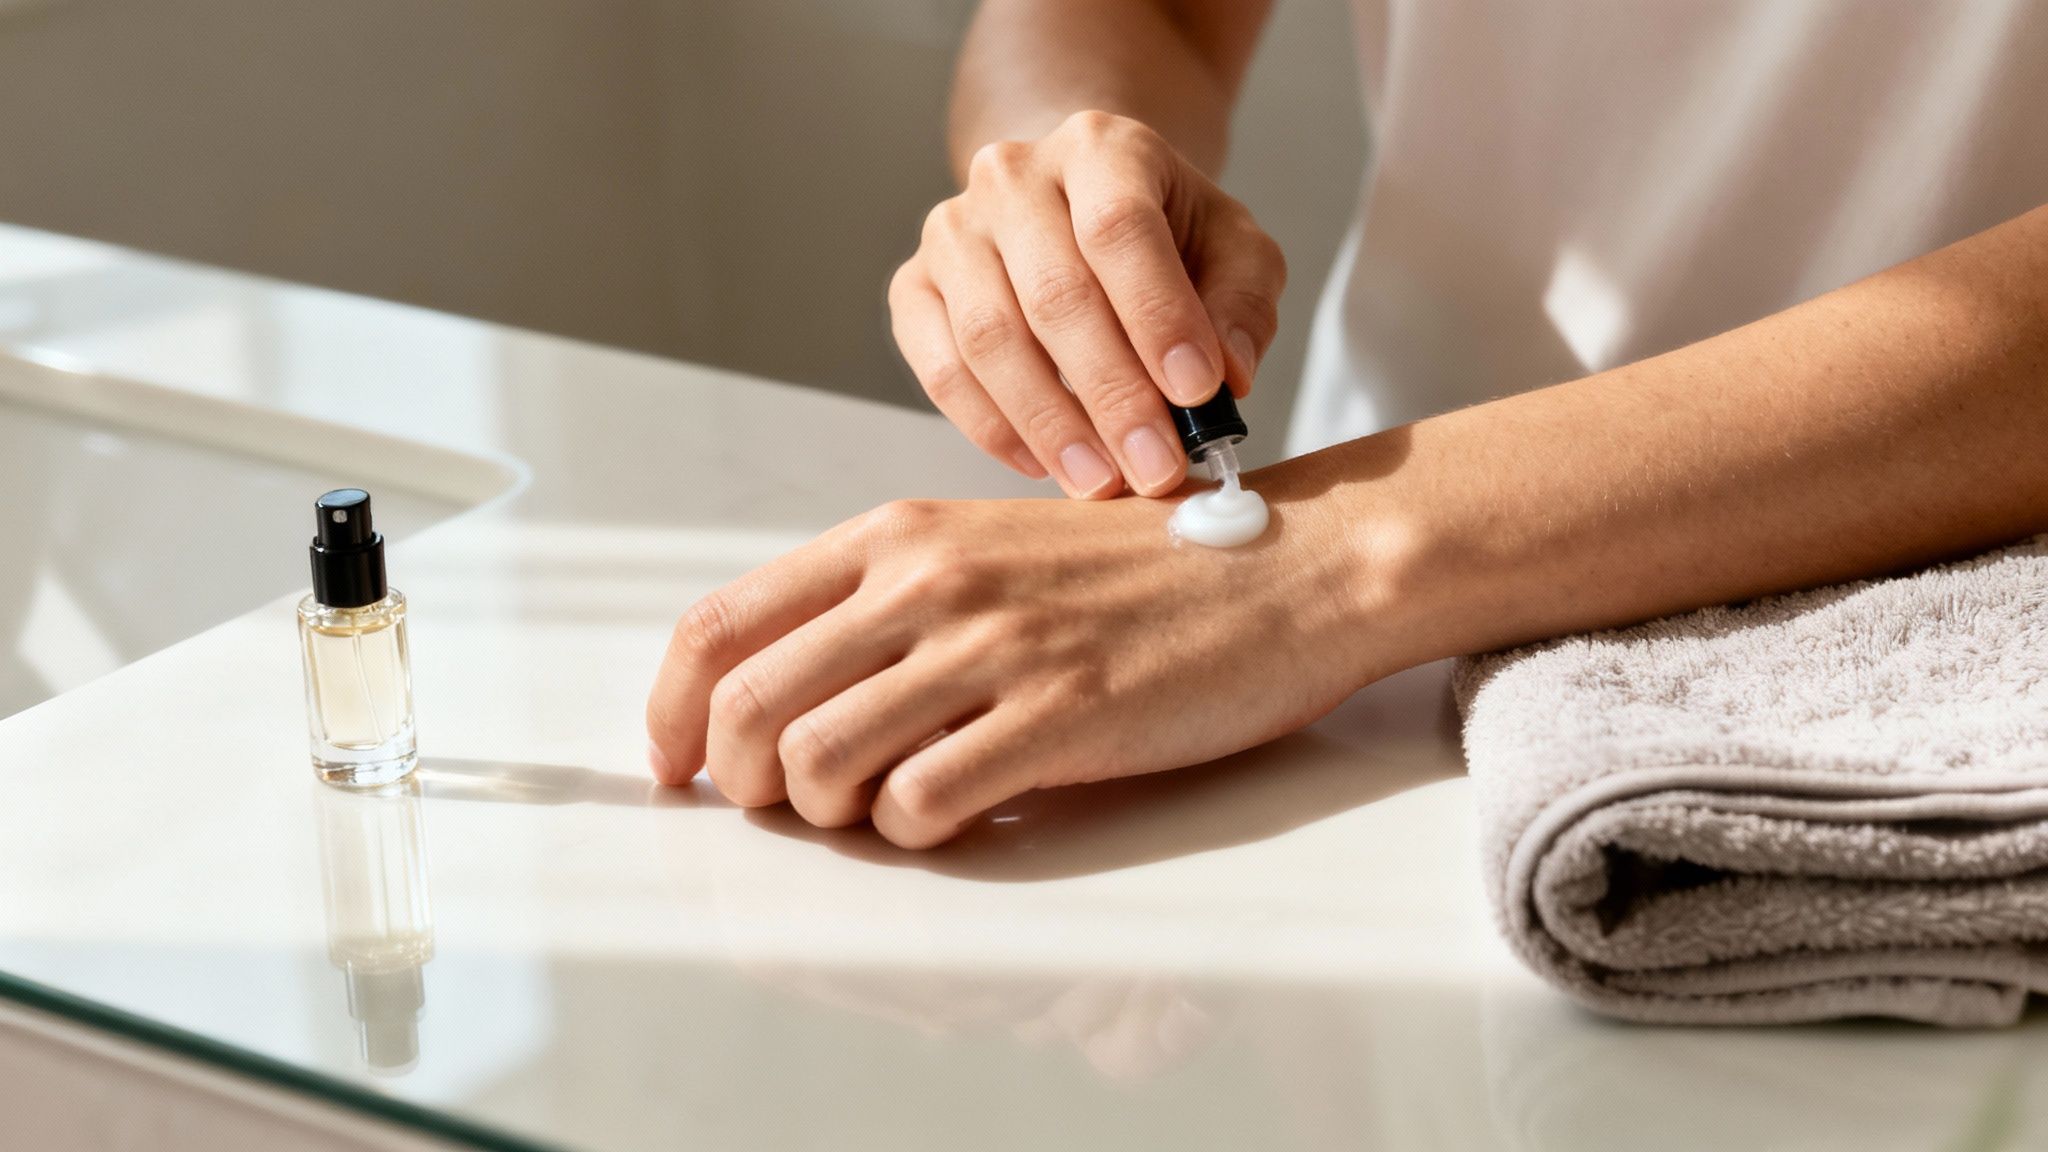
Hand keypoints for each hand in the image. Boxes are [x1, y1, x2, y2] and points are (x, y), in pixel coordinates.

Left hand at [644, 472, 1373, 847]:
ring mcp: (993, 647)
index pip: (719, 625)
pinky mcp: (1060, 716)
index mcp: (895, 536)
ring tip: (883, 805)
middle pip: (747, 707)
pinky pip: (923, 804)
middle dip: (743, 782)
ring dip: (830, 812)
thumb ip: (883, 602)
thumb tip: (781, 689)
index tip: (674, 765)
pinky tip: (960, 811)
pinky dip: (915, 830)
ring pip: (820, 762)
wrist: (1286, 567)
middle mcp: (926, 582)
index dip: (668, 712)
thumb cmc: (1139, 571)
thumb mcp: (987, 549)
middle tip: (786, 805)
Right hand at [889, 110, 1286, 498]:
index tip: (1198, 392)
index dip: (1157, 315)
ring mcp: (952, 232)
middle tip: (1154, 466)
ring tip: (1101, 480)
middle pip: (1054, 293)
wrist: (1076, 211)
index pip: (1119, 227)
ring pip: (990, 338)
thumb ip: (1241, 303)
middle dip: (1111, 394)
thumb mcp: (1231, 249)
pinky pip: (941, 370)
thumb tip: (1227, 373)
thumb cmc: (1161, 237)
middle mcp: (1011, 177)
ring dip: (1050, 424)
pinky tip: (1042, 464)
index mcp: (1099, 147)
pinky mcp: (914, 287)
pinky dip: (991, 428)